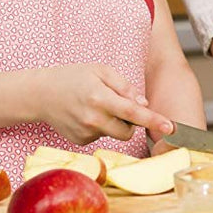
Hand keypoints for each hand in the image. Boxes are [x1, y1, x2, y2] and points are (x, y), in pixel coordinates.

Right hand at [33, 63, 174, 145]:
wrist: (41, 94)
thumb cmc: (73, 77)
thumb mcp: (101, 71)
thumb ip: (124, 87)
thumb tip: (144, 104)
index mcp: (100, 98)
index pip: (133, 113)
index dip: (154, 120)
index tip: (171, 128)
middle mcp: (93, 119)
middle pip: (128, 131)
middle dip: (132, 122)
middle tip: (120, 105)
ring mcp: (85, 133)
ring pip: (114, 134)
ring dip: (115, 124)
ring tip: (98, 106)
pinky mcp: (79, 141)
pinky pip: (101, 137)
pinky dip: (100, 127)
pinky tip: (86, 115)